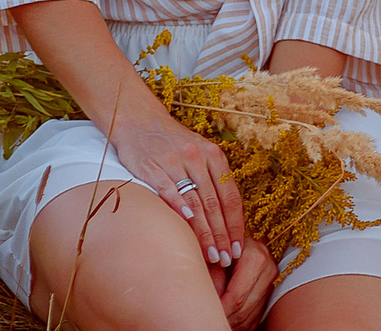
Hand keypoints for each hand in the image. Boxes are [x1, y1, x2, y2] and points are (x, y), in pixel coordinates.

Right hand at [109, 113, 245, 271]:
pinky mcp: (152, 167)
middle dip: (222, 235)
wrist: (140, 121)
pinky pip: (168, 190)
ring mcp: (175, 162)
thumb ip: (213, 180)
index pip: (230, 196)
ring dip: (205, 232)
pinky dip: (178, 206)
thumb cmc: (173, 144)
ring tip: (212, 255)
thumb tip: (226, 217)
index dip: (236, 224)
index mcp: (214, 156)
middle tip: (227, 259)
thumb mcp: (199, 153)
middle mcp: (198, 158)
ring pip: (195, 201)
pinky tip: (186, 223)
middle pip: (215, 203)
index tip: (239, 248)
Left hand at [216, 237, 277, 328]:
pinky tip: (226, 320)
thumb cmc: (221, 246)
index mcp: (256, 257)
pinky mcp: (269, 292)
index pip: (236, 297)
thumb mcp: (214, 255)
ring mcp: (271, 282)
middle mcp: (268, 270)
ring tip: (214, 320)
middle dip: (224, 319)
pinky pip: (254, 318)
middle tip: (207, 321)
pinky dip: (240, 324)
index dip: (220, 310)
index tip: (205, 315)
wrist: (235, 240)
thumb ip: (212, 277)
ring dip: (231, 323)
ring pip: (249, 317)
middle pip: (244, 310)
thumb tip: (210, 302)